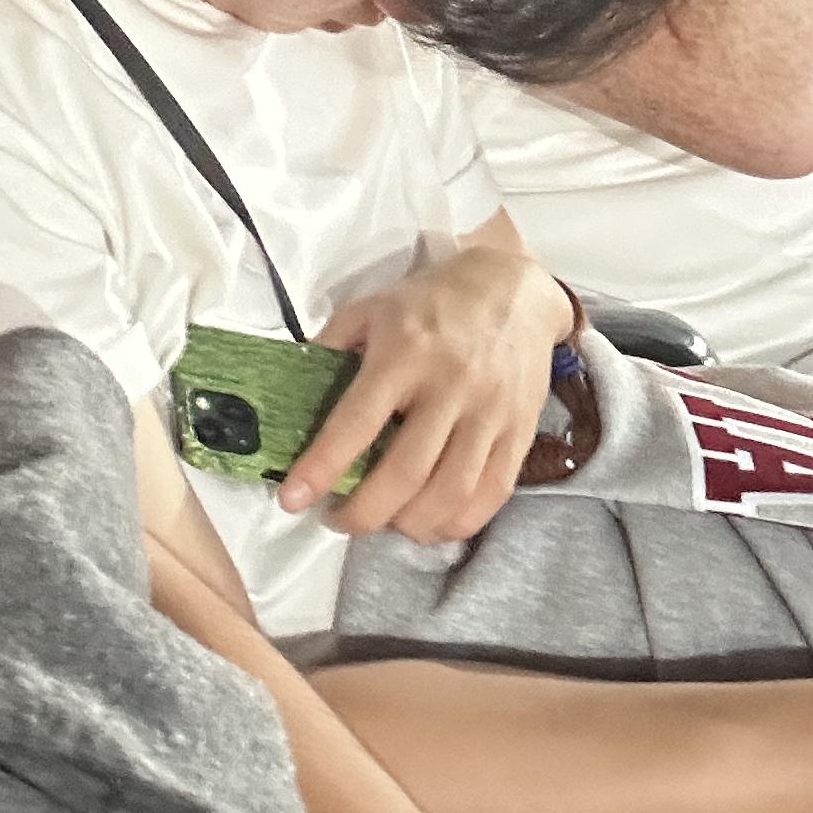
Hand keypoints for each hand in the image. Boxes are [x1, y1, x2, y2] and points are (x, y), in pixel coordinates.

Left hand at [276, 243, 574, 539]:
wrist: (513, 287)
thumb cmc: (433, 301)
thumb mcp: (371, 307)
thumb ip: (331, 347)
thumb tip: (296, 397)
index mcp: (405, 351)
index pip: (357, 422)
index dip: (322, 467)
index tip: (293, 498)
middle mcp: (450, 384)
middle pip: (406, 471)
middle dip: (363, 512)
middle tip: (337, 520)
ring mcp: (490, 411)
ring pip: (450, 492)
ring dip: (408, 525)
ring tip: (382, 523)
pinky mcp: (520, 431)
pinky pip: (492, 493)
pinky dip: (457, 522)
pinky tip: (429, 523)